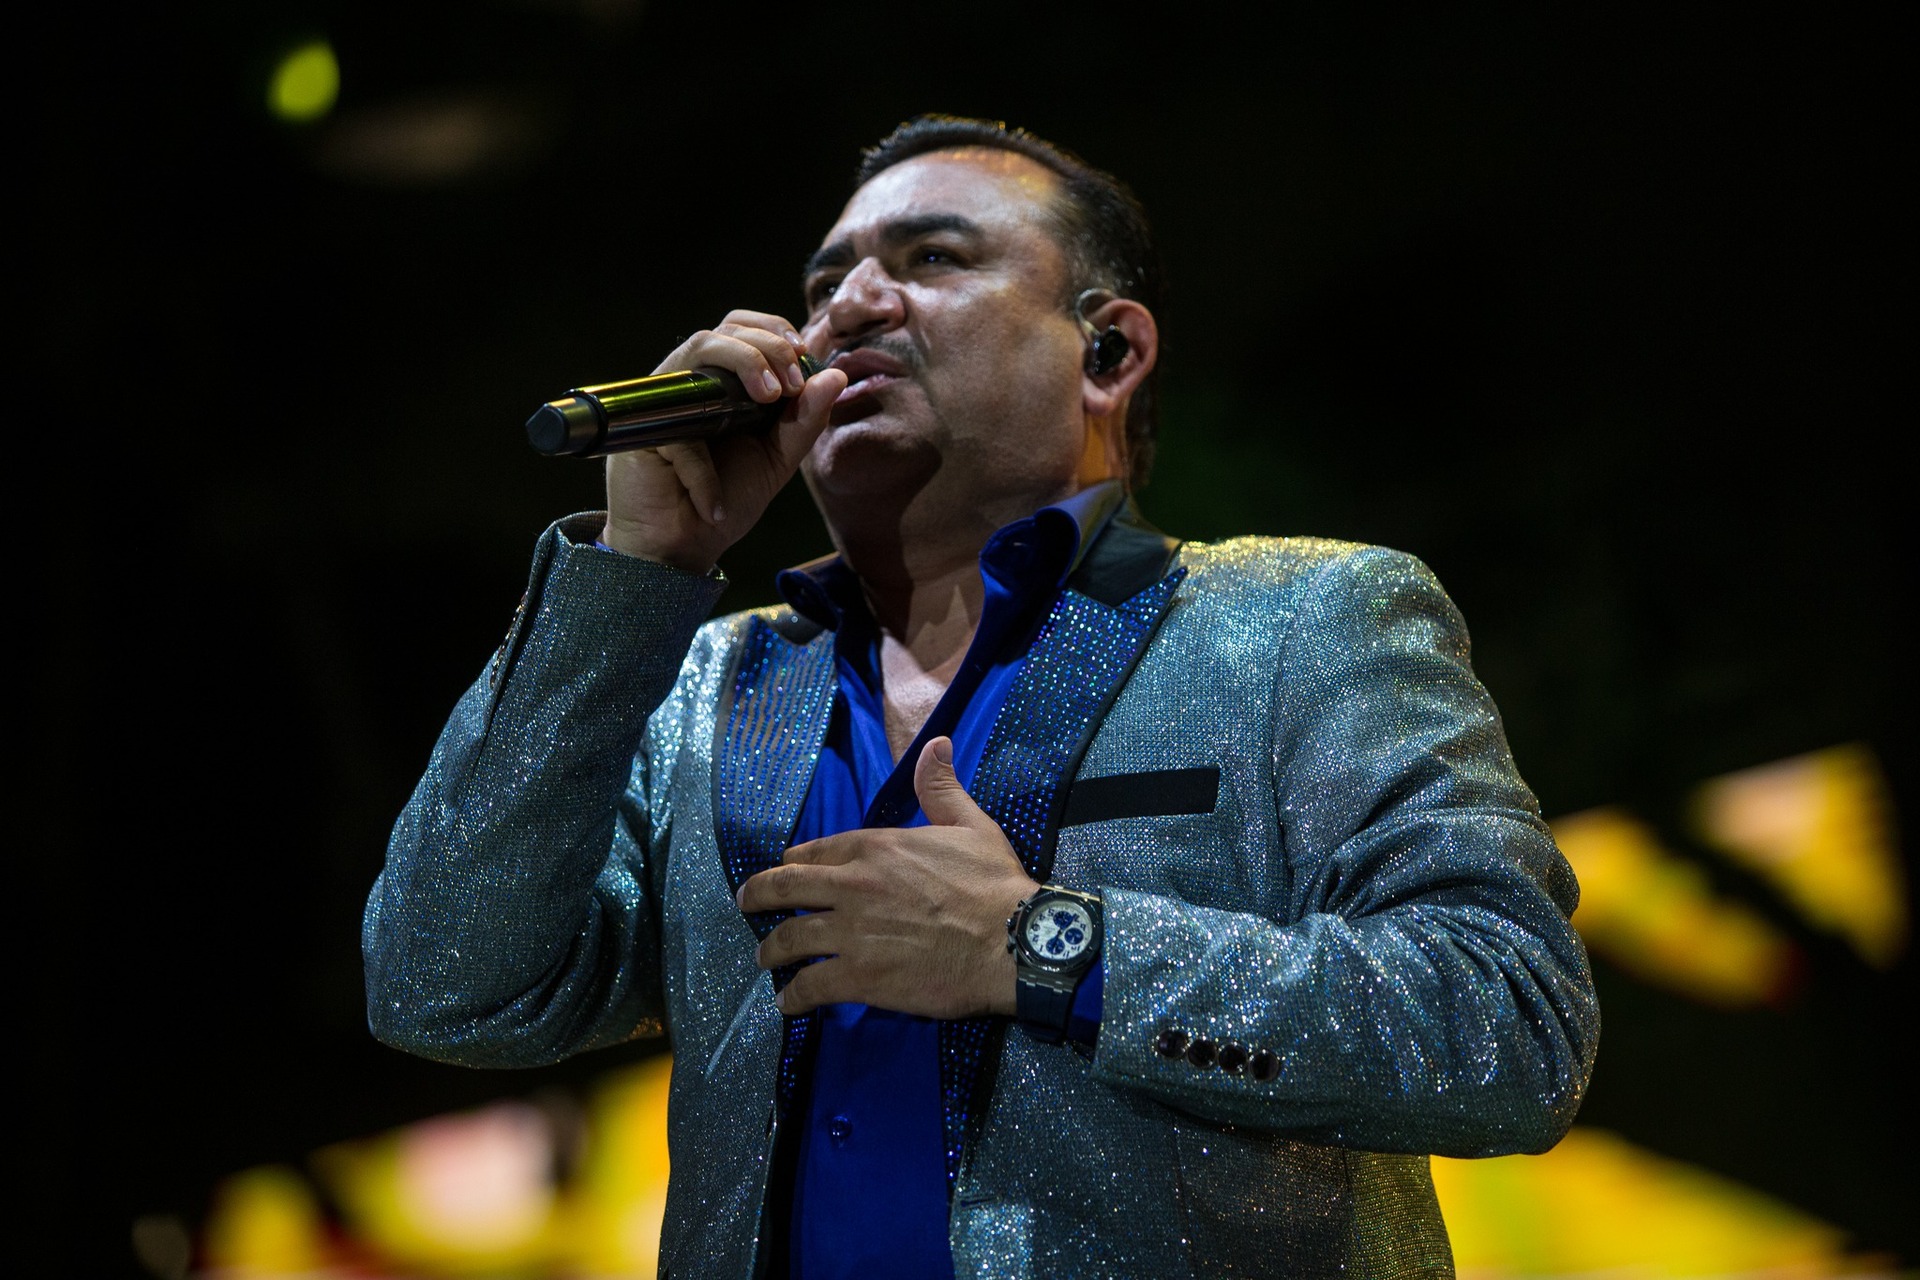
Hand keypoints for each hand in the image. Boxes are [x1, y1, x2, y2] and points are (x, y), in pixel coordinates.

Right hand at [601, 310, 847, 572]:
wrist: (684, 546)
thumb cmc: (728, 497)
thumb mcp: (778, 458)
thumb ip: (805, 419)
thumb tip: (836, 376)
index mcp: (726, 383)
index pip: (747, 329)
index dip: (777, 332)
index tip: (804, 359)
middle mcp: (693, 382)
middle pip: (726, 329)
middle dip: (767, 345)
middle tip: (789, 385)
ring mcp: (664, 401)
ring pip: (700, 347)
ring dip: (743, 361)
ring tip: (768, 398)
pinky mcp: (642, 431)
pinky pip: (681, 433)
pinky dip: (704, 473)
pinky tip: (715, 506)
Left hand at [737, 737, 1038, 1018]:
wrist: (1013, 942)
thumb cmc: (994, 884)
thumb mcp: (970, 825)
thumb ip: (941, 788)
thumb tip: (935, 745)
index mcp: (876, 848)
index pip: (815, 852)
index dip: (795, 863)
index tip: (786, 870)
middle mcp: (853, 886)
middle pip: (785, 889)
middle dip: (757, 896)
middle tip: (745, 903)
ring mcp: (852, 934)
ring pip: (789, 940)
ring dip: (771, 950)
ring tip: (764, 959)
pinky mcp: (860, 977)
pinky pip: (810, 986)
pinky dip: (793, 996)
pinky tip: (788, 1003)